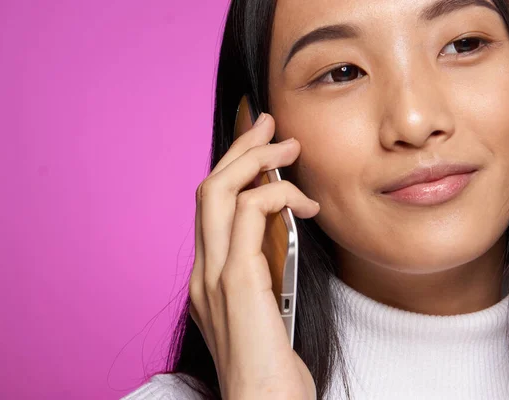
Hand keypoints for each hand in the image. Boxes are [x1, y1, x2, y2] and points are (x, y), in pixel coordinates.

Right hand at [189, 113, 318, 399]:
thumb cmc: (272, 368)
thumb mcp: (267, 311)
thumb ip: (265, 273)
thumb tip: (283, 237)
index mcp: (210, 278)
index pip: (212, 208)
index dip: (234, 170)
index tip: (263, 148)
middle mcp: (204, 272)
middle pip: (208, 189)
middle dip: (241, 150)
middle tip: (271, 126)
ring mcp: (215, 277)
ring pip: (218, 192)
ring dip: (256, 161)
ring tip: (289, 148)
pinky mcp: (237, 284)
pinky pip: (247, 215)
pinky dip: (275, 195)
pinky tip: (304, 202)